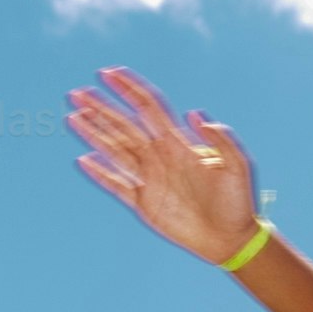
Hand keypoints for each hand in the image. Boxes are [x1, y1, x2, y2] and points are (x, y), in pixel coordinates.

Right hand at [67, 67, 259, 264]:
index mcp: (179, 143)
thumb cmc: (238, 201)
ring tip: (74, 116)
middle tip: (76, 92)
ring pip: (115, 150)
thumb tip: (195, 113)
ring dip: (94, 134)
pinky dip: (101, 174)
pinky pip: (117, 185)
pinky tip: (84, 160)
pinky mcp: (145, 203)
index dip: (130, 89)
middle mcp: (160, 156)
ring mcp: (150, 179)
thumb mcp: (237, 166)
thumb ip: (221, 140)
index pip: (149, 107)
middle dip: (101, 108)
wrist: (232, 238)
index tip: (108, 73)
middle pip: (124, 125)